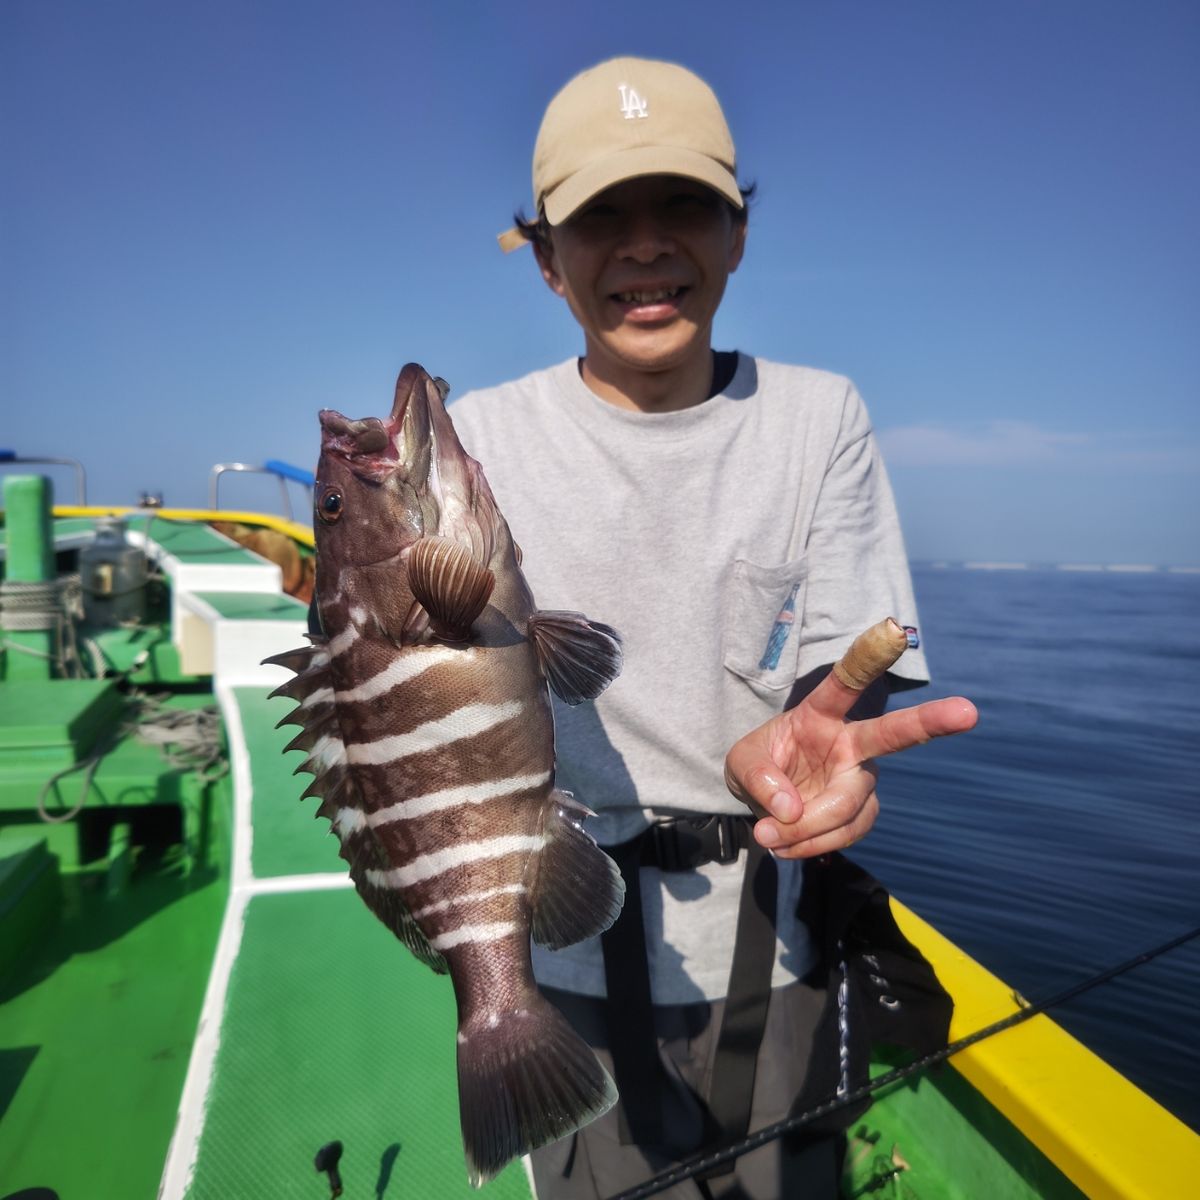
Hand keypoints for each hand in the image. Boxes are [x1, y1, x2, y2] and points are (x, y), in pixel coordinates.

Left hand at [724, 672, 977, 858]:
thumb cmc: (757, 768)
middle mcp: (851, 741)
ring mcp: (861, 777)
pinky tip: (785, 845)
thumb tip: (790, 809)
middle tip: (968, 711)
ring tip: (769, 835)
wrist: (762, 804)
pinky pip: (846, 832)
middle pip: (892, 734)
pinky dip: (811, 843)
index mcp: (820, 713)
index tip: (891, 631)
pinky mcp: (862, 811)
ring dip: (808, 828)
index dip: (867, 657)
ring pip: (850, 805)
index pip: (845, 682)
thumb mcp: (740, 764)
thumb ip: (758, 778)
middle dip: (931, 721)